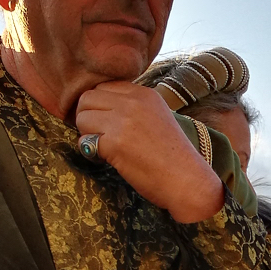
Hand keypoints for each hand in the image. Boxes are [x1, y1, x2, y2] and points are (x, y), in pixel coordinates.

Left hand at [73, 82, 223, 223]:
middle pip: (87, 98)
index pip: (104, 87)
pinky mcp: (115, 142)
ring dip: (87, 133)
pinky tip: (106, 159)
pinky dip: (90, 152)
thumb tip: (101, 111)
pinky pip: (85, 140)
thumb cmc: (174, 158)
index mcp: (144, 94)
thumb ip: (133, 109)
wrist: (188, 182)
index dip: (99, 106)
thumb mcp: (157, 119)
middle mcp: (133, 102)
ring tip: (103, 147)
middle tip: (97, 135)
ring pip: (82, 117)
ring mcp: (123, 120)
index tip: (105, 123)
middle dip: (87, 117)